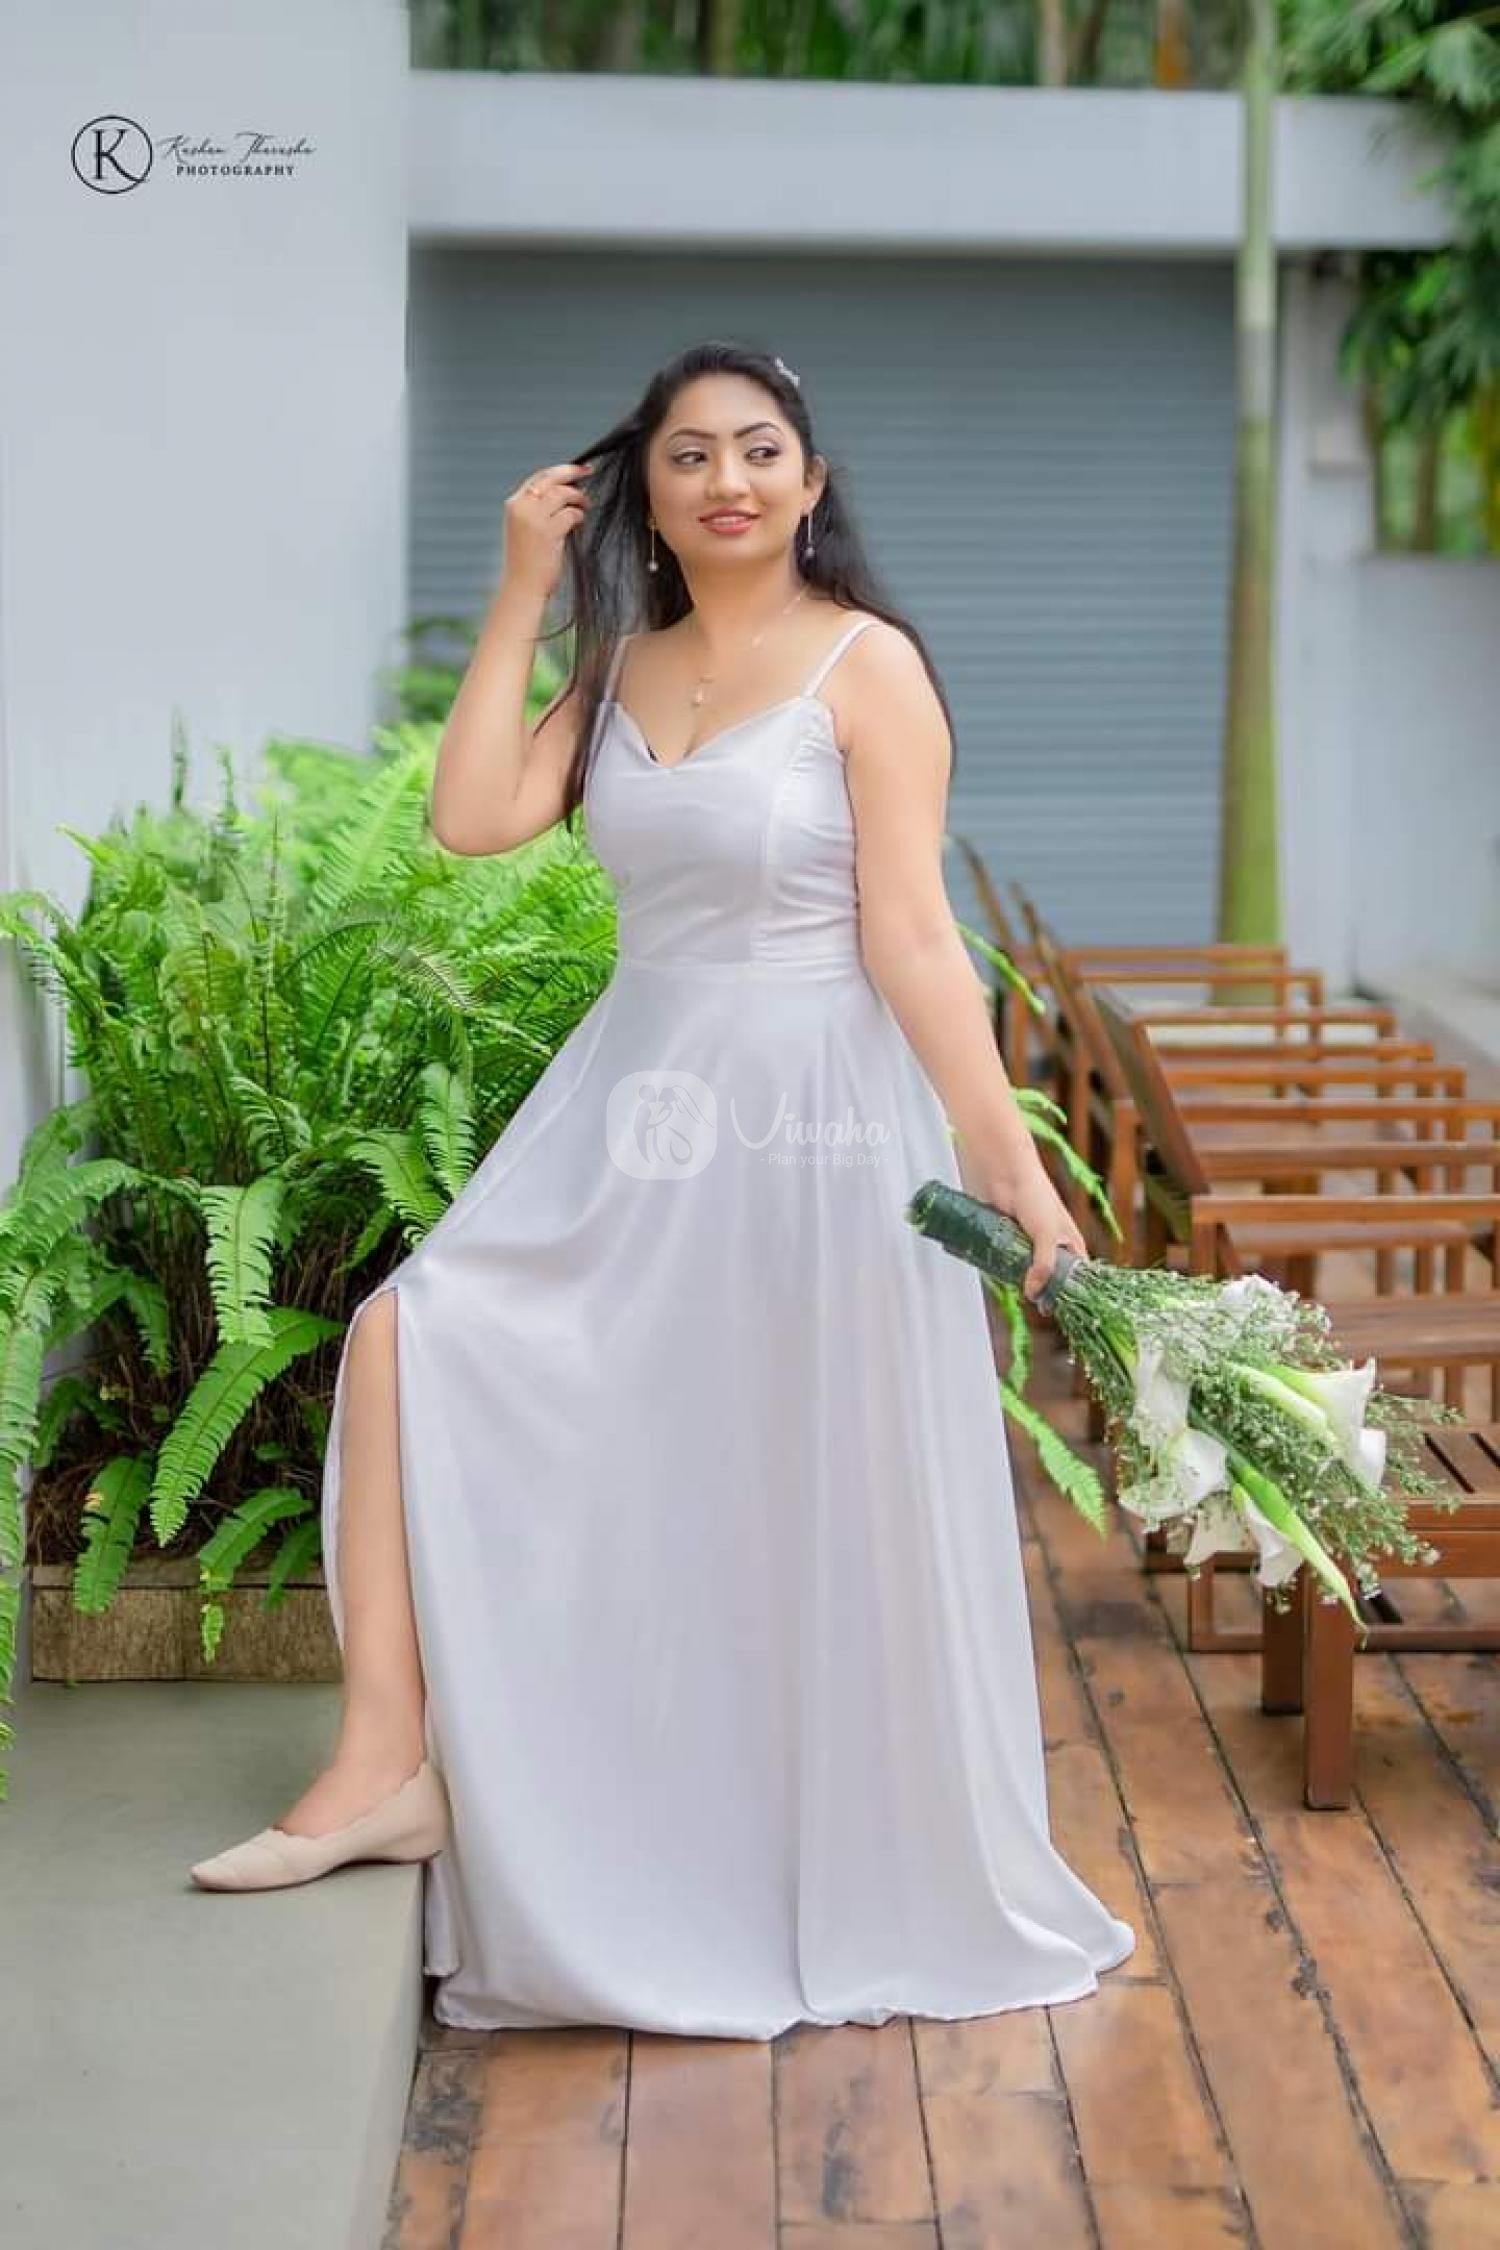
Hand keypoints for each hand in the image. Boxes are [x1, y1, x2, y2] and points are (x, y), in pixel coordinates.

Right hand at [502, 462, 592, 601]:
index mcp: (514, 504)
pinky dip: (579, 515)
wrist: (522, 586)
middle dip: (572, 472)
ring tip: (586, 505)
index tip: (578, 469)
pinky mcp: (547, 532)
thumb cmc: (527, 561)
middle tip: (590, 471)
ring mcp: (534, 519)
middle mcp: (522, 507)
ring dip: (579, 498)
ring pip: (563, 494)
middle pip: (552, 479)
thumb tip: (565, 491)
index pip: (539, 477)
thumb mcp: (526, 528)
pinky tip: (581, 520)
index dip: (560, 471)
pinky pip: (570, 514)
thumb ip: (538, 508)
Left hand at [984, 1158, 1086, 1307]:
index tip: (1065, 1313)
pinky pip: (1007, 1264)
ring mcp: (1028, 1246)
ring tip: (1020, 1292)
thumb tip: (1033, 1295)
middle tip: (1040, 1307)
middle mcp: (1052, 1247)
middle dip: (1046, 1292)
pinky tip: (1000, 1278)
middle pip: (1052, 1280)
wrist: (1003, 1173)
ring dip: (1023, 1283)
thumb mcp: (1046, 1234)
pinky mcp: (1007, 1242)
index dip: (1073, 1294)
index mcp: (1071, 1244)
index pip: (1078, 1278)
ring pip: (1027, 1274)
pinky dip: (1005, 1272)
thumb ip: (1043, 1266)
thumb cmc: (1035, 1196)